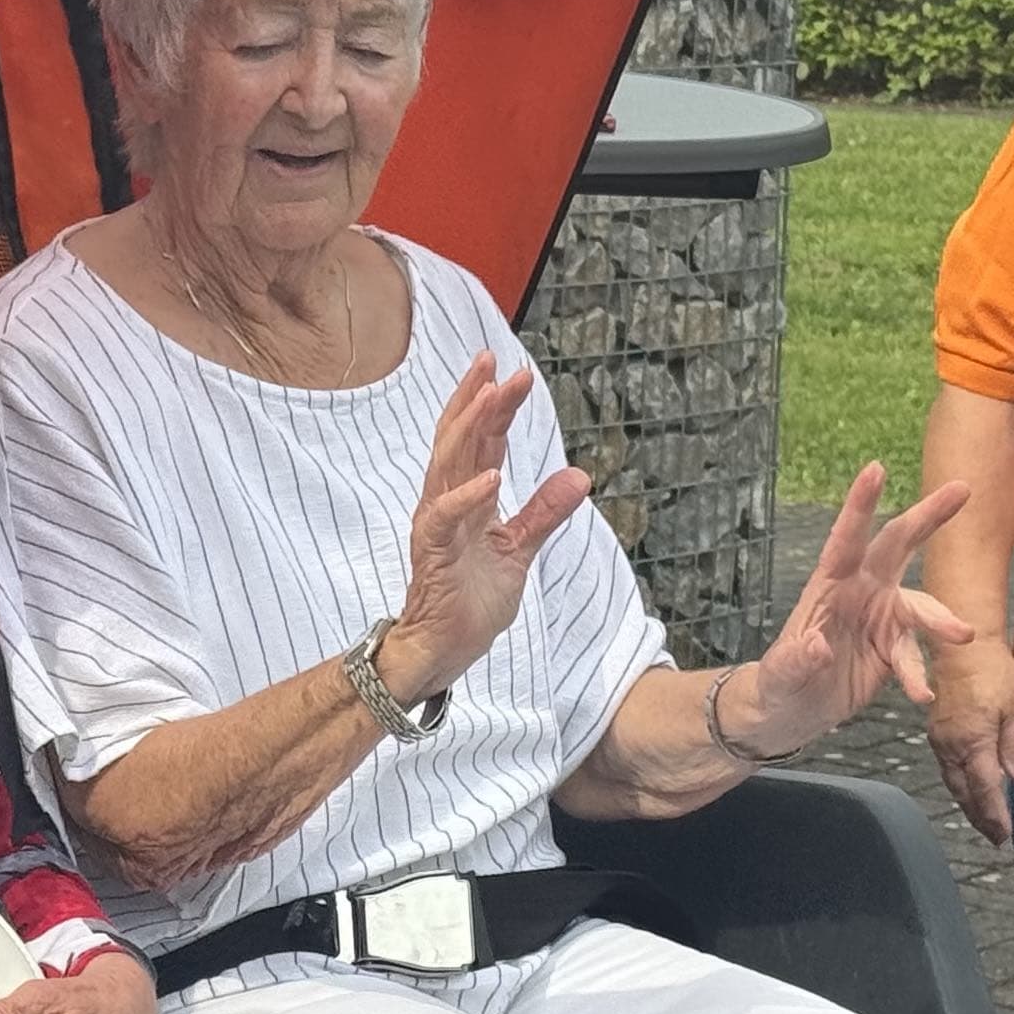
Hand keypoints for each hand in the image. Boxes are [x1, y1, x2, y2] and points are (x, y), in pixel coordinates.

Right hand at [378, 354, 591, 699]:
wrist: (446, 649)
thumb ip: (543, 512)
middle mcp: (447, 502)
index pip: (479, 441)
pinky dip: (466, 495)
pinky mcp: (433, 553)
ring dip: (469, 428)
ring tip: (492, 397)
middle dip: (478, 399)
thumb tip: (580, 476)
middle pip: (459, 439)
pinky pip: (444, 516)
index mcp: (467, 498)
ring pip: (447, 464)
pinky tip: (490, 477)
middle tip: (498, 364)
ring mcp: (437, 525)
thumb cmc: (472, 600)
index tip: (514, 372)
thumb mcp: (520, 550)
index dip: (493, 405)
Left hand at [749, 461, 973, 754]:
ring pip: (920, 606)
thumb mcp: (779, 675)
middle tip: (963, 488)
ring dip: (941, 619)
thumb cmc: (778, 683)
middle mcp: (860, 591)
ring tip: (962, 635)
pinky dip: (920, 674)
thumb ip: (796, 660)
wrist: (791, 712)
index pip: (846, 539)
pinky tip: (923, 696)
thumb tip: (817, 646)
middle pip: (898, 546)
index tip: (876, 469)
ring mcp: (881, 617)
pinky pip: (915, 655)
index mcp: (828, 585)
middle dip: (929, 516)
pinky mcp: (893, 648)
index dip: (860, 505)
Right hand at [923, 636, 1013, 848]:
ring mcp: (940, 740)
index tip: (1004, 835)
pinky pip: (946, 768)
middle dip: (979, 817)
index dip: (995, 815)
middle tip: (995, 838)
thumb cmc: (994, 673)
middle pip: (964, 793)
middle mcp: (952, 746)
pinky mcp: (936, 733)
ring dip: (968, 804)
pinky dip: (959, 785)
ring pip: (952, 782)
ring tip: (983, 821)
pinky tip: (969, 790)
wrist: (962, 649)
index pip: (986, 789)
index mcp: (974, 741)